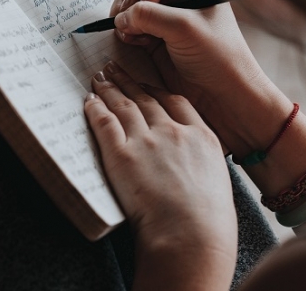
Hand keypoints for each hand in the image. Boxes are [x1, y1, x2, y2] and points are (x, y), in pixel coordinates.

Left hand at [84, 61, 236, 290]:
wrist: (191, 236)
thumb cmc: (208, 220)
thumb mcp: (216, 181)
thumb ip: (199, 162)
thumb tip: (187, 164)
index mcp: (200, 136)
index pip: (174, 101)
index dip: (155, 88)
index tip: (145, 83)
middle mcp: (173, 131)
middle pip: (145, 97)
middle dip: (128, 81)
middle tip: (115, 69)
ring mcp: (146, 141)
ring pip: (124, 105)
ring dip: (109, 88)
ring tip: (99, 78)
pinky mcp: (121, 155)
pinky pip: (104, 123)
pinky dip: (95, 109)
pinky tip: (89, 101)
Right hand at [110, 0, 292, 157]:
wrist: (222, 93)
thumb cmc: (217, 56)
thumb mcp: (183, 27)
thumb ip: (147, 14)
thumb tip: (120, 17)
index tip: (152, 3)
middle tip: (136, 19)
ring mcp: (162, 10)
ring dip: (125, 15)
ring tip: (140, 35)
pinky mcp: (151, 31)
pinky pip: (125, 20)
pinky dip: (125, 30)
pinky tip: (140, 43)